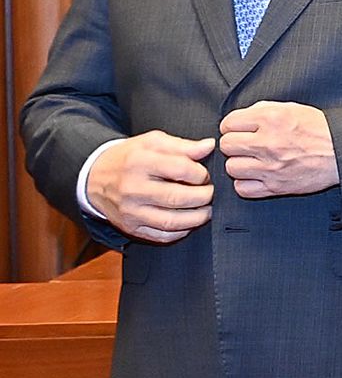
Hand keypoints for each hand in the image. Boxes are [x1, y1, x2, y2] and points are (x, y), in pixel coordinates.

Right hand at [86, 131, 215, 242]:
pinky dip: (181, 231)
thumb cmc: (128, 158)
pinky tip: (188, 221)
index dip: (201, 173)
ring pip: (171, 221)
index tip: (205, 175)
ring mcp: (130, 211)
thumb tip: (209, 146)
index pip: (180, 169)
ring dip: (197, 218)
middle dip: (203, 197)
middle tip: (210, 193)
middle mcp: (132, 188)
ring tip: (206, 209)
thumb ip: (182, 145)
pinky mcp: (130, 228)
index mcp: (139, 162)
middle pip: (177, 197)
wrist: (94, 178)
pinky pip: (162, 236)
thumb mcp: (151, 142)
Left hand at [218, 101, 338, 196]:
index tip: (239, 130)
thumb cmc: (320, 130)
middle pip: (227, 145)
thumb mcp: (292, 109)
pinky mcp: (276, 186)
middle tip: (245, 145)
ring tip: (252, 161)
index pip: (228, 123)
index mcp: (271, 119)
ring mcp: (271, 166)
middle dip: (234, 144)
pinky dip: (246, 183)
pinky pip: (243, 188)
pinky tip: (256, 176)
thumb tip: (241, 119)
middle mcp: (268, 142)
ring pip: (231, 167)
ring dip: (240, 164)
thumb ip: (263, 110)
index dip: (232, 126)